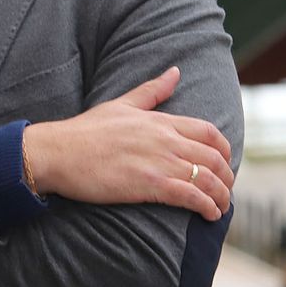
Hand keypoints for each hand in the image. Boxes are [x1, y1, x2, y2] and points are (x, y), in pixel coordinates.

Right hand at [23, 66, 233, 217]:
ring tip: (221, 208)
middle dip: (227, 178)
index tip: (225, 163)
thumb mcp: (122, 104)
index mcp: (160, 121)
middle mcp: (165, 139)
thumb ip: (152, 90)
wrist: (58, 152)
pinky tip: (209, 215)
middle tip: (226, 191)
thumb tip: (176, 71)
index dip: (224, 150)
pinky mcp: (150, 185)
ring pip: (208, 179)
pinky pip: (190, 196)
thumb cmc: (85, 131)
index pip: (209, 132)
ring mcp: (159, 162)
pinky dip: (207, 206)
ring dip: (222, 197)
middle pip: (214, 158)